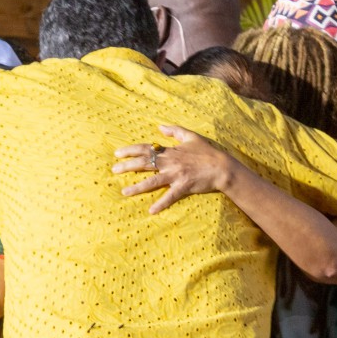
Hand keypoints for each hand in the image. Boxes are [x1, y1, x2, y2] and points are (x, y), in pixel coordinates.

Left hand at [114, 125, 239, 214]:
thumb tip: (160, 127)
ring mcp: (176, 175)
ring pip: (153, 181)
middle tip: (114, 170)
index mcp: (170, 151)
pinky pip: (170, 196)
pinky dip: (161, 204)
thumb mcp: (191, 136)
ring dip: (137, 187)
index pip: (146, 149)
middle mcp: (170, 163)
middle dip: (127, 166)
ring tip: (124, 192)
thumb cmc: (207, 152)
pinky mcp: (184, 187)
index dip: (130, 150)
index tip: (117, 153)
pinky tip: (151, 211)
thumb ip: (175, 130)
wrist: (222, 167)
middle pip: (144, 164)